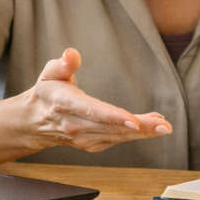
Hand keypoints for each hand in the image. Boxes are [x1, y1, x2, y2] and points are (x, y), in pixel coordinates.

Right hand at [16, 48, 170, 152]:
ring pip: (117, 136)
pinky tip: (151, 126)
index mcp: (65, 104)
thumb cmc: (47, 92)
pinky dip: (135, 135)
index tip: (134, 121)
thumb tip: (71, 54)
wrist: (34, 122)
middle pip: (111, 127)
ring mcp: (83, 138)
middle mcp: (74, 125)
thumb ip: (62, 64)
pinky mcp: (92, 145)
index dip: (114, 117)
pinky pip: (116, 140)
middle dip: (140, 127)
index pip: (92, 111)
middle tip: (164, 125)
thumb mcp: (49, 73)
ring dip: (143, 132)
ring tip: (164, 125)